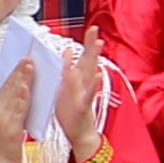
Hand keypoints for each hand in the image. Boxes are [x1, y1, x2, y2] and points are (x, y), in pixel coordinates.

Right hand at [0, 57, 42, 162]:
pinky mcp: (9, 127)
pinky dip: (21, 97)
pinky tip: (26, 88)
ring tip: (29, 65)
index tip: (24, 56)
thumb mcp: (9, 117)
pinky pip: (17, 110)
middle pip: (10, 86)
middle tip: (28, 55)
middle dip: (20, 70)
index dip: (16, 70)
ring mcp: (3, 117)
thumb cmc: (6, 140)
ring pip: (13, 94)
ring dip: (21, 79)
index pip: (7, 83)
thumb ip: (14, 103)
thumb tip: (22, 87)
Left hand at [57, 39, 108, 158]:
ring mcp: (85, 94)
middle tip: (95, 30)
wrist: (79, 134)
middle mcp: (84, 84)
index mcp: (78, 80)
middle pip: (89, 61)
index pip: (83, 58)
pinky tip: (96, 75)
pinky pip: (89, 93)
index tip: (92, 28)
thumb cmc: (71, 111)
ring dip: (94, 59)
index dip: (87, 43)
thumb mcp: (66, 88)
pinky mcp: (83, 105)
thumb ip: (68, 70)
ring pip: (90, 74)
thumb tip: (66, 52)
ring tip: (98, 45)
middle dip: (92, 45)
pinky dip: (93, 84)